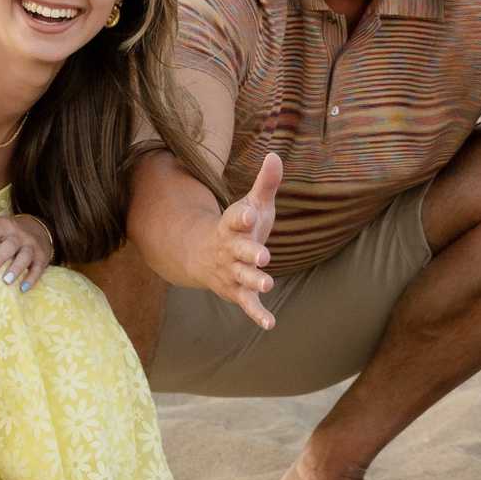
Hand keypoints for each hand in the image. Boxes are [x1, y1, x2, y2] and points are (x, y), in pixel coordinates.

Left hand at [0, 214, 53, 290]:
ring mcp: (31, 247)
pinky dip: (32, 279)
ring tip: (6, 281)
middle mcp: (19, 235)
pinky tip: (23, 288)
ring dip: (16, 269)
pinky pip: (38, 269)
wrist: (39, 229)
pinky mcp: (41, 258)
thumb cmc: (11, 231)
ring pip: (24, 257)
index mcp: (5, 226)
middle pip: (10, 245)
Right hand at [201, 152, 281, 329]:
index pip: (236, 219)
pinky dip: (257, 314)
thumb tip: (275, 155)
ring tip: (268, 283)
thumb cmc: (237, 228)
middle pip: (240, 251)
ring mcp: (233, 272)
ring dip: (254, 281)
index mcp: (233, 226)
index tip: (250, 212)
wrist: (204, 257)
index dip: (243, 216)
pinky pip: (248, 304)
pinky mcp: (238, 292)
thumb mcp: (251, 204)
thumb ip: (265, 184)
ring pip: (243, 277)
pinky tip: (271, 323)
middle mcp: (230, 250)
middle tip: (264, 256)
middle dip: (250, 253)